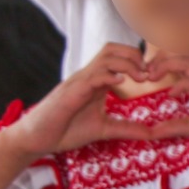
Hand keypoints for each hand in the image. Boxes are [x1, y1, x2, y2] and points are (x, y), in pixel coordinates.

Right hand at [0, 46, 154, 156]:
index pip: (118, 56)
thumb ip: (127, 128)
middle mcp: (88, 77)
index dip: (138, 61)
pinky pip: (91, 76)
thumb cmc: (65, 131)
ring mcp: (78, 82)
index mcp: (97, 82)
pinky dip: (108, 76)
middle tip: (148, 74)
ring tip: (139, 77)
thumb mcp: (103, 129)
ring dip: (126, 63)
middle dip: (134, 55)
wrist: (36, 140)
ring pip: (104, 58)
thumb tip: (153, 133)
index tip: (152, 77)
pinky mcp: (70, 93)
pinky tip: (120, 82)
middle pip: (112, 49)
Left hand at [139, 56, 188, 165]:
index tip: (146, 75)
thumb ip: (176, 126)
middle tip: (145, 73)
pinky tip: (171, 95)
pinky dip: (180, 85)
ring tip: (152, 76)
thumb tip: (152, 132)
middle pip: (182, 54)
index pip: (181, 61)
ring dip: (167, 65)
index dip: (161, 62)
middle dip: (160, 59)